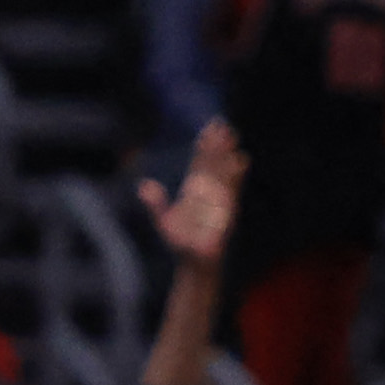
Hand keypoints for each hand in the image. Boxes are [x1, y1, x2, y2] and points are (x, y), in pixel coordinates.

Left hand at [138, 121, 244, 265]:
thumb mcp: (163, 221)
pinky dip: (235, 174)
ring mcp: (218, 198)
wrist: (194, 262)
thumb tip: (144, 185)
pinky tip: (240, 160)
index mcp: (193, 190)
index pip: (200, 163)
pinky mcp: (226, 208)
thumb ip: (155, 204)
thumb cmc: (181, 244)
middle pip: (213, 161)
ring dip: (226, 153)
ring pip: (222, 170)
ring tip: (231, 135)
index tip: (208, 129)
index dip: (204, 146)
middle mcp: (207, 191)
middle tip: (221, 122)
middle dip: (217, 143)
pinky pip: (231, 188)